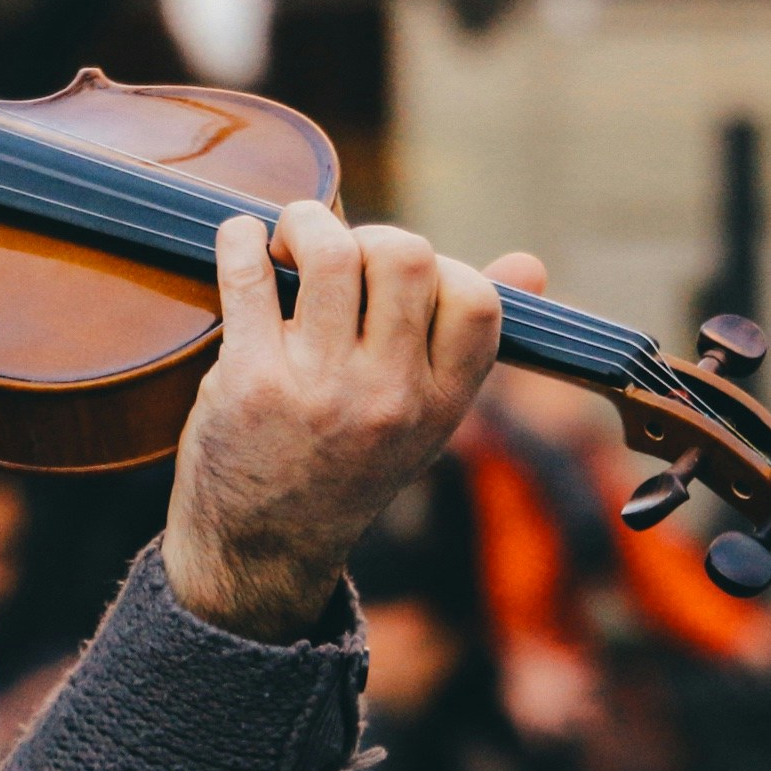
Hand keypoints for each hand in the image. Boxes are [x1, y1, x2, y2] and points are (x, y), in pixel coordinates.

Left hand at [159, 200, 548, 639]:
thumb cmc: (347, 463)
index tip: (399, 280)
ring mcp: (318, 388)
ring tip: (288, 241)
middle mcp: (388, 396)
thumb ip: (467, 340)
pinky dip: (241, 239)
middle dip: (370, 234)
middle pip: (406, 257)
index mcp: (440, 404)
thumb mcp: (423, 417)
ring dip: (305, 223)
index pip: (476, 299)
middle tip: (337, 254)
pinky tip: (243, 243)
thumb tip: (529, 264)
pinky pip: (249, 276)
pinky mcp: (249, 380)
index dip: (442, 266)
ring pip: (333, 254)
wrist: (263, 547)